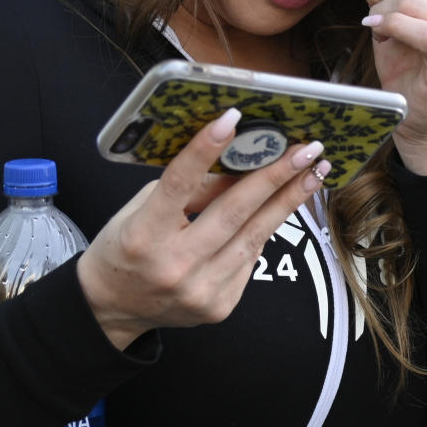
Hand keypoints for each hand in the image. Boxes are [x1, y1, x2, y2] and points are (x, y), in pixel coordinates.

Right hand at [77, 109, 329, 350]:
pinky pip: (250, 258)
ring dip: (288, 201)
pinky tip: (280, 206)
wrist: (112, 308)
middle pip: (233, 212)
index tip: (232, 118)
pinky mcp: (220, 306)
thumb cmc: (125, 246)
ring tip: (313, 173)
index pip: (179, 184)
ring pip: (255, 236)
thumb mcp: (142, 208)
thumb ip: (188, 189)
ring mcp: (200, 290)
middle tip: (305, 149)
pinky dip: (264, 229)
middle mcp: (173, 266)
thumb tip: (237, 161)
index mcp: (144, 235)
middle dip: (274, 176)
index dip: (205, 150)